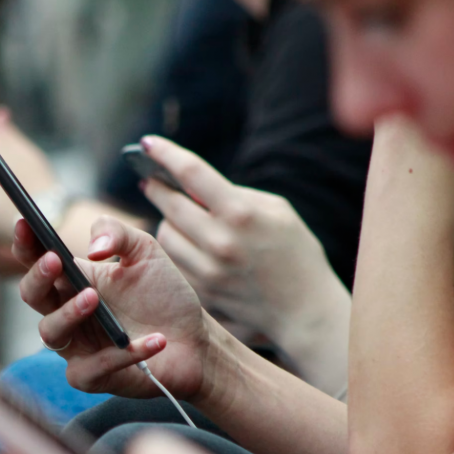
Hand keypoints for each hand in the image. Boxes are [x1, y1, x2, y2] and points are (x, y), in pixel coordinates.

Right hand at [12, 214, 220, 400]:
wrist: (196, 340)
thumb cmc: (164, 296)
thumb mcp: (145, 252)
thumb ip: (117, 233)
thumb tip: (92, 247)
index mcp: (73, 280)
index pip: (37, 260)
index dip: (25, 243)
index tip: (24, 223)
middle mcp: (68, 312)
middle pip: (32, 296)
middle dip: (38, 278)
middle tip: (54, 261)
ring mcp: (77, 346)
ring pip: (50, 332)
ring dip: (69, 313)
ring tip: (94, 298)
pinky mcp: (93, 376)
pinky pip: (94, 368)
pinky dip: (123, 354)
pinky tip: (156, 340)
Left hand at [141, 136, 347, 348]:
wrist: (305, 310)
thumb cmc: (296, 253)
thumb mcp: (277, 211)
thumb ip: (236, 195)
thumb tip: (194, 185)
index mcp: (241, 213)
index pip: (190, 172)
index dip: (164, 154)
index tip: (147, 143)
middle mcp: (220, 242)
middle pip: (169, 205)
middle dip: (157, 189)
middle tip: (150, 181)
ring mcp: (208, 271)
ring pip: (165, 236)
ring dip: (167, 222)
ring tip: (175, 216)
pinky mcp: (201, 293)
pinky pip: (173, 262)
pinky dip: (176, 250)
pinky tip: (185, 243)